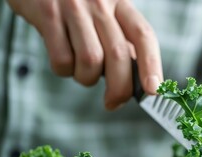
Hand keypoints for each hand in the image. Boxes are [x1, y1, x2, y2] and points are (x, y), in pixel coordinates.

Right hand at [8, 0, 162, 109]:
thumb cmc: (77, 5)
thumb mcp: (104, 14)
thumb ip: (121, 41)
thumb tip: (138, 79)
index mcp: (120, 3)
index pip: (143, 36)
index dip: (152, 65)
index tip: (153, 90)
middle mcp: (100, 3)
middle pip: (118, 55)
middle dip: (119, 88)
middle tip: (113, 102)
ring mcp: (73, 7)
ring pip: (91, 61)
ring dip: (87, 78)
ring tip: (82, 71)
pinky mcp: (48, 14)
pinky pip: (62, 59)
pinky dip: (64, 71)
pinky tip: (64, 61)